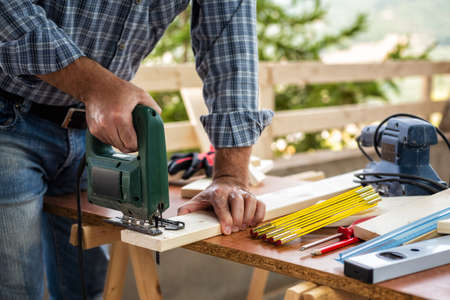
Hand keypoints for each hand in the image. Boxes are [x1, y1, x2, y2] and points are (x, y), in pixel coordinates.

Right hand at [37, 57, 160, 152]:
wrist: (95, 85)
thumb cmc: (118, 89)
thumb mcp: (140, 94)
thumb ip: (152, 106)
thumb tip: (157, 117)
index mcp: (120, 117)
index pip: (130, 144)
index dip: (138, 144)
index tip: (141, 140)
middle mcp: (107, 125)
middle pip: (123, 148)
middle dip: (131, 145)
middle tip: (136, 137)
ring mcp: (98, 128)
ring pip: (115, 145)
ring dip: (122, 141)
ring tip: (125, 129)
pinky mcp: (93, 130)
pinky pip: (107, 141)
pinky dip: (113, 138)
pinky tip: (116, 127)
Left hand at [178, 147, 265, 234]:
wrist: (228, 181)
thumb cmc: (213, 195)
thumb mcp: (198, 199)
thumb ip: (187, 209)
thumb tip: (180, 218)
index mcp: (217, 193)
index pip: (222, 204)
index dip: (225, 218)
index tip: (227, 230)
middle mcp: (232, 191)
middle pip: (238, 202)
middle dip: (238, 218)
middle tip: (236, 228)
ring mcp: (244, 193)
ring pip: (251, 202)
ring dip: (249, 217)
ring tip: (244, 225)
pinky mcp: (254, 197)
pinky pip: (261, 205)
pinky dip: (259, 215)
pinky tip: (253, 222)